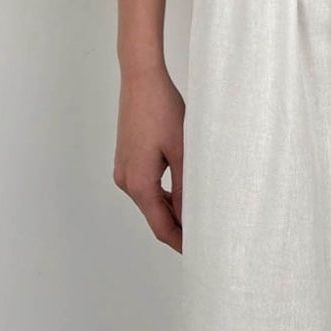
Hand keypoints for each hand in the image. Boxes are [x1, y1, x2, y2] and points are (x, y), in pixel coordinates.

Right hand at [113, 66, 186, 253]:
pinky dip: (163, 194)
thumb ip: (186, 186)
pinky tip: (181, 193)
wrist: (141, 78)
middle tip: (205, 236)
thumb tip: (191, 216)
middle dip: (178, 228)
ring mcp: (124, 170)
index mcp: (139, 184)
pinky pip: (146, 187)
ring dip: (171, 211)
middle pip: (154, 216)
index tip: (200, 251)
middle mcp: (127, 181)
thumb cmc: (162, 109)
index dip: (180, 242)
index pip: (161, 227)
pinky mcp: (127, 159)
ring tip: (198, 216)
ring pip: (150, 202)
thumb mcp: (182, 150)